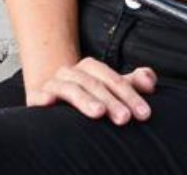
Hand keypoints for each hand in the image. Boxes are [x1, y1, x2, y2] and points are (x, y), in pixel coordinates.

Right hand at [26, 56, 157, 124]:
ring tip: (98, 112)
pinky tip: (49, 102)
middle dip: (112, 101)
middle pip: (95, 84)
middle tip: (125, 118)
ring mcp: (54, 83)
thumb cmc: (85, 92)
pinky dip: (44, 97)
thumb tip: (150, 80)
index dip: (130, 94)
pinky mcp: (37, 96)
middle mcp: (73, 72)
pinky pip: (39, 95)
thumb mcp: (110, 86)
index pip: (113, 79)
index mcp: (91, 68)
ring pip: (71, 88)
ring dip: (85, 100)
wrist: (50, 92)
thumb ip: (133, 82)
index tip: (143, 112)